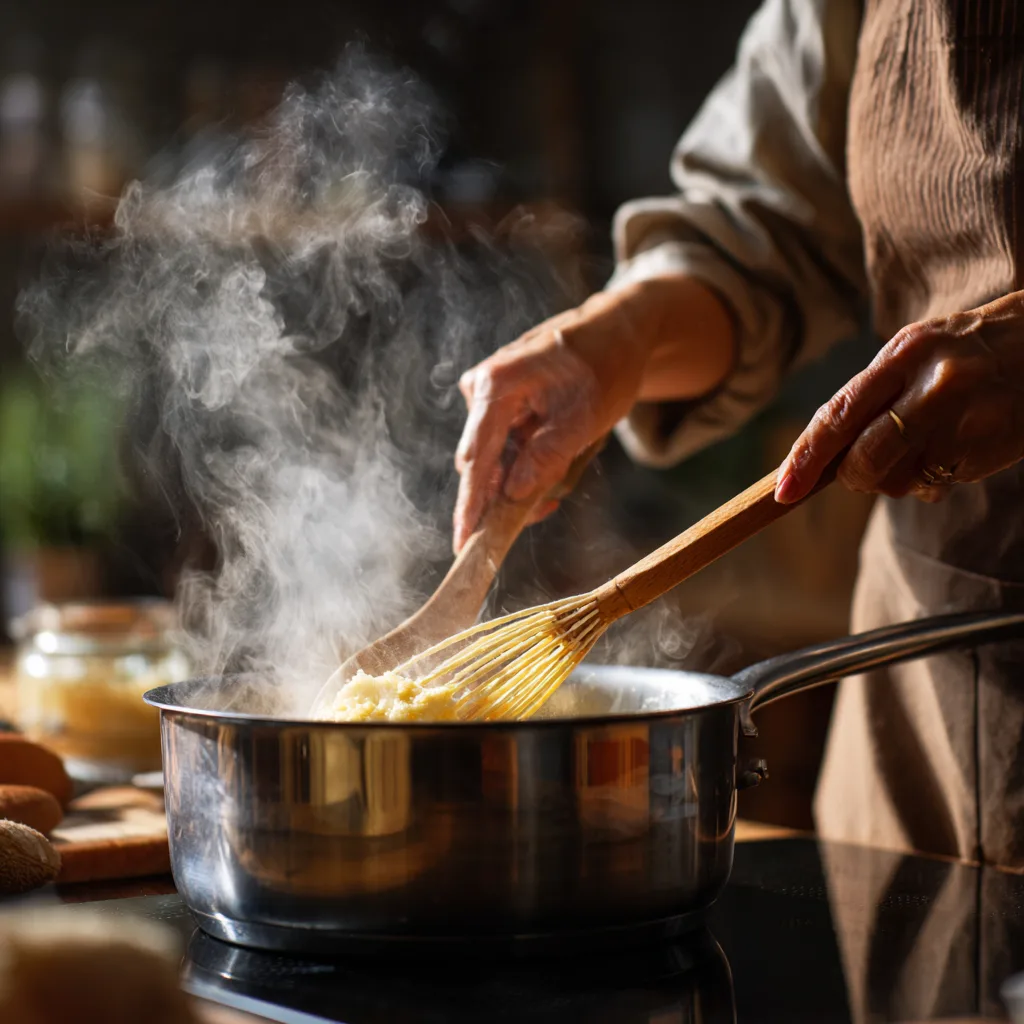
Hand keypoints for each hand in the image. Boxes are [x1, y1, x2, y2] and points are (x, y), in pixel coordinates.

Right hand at [453, 287, 650, 553]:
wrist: (619, 331)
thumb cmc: (605, 367)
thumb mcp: (584, 418)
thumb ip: (547, 457)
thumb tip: (512, 495)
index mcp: (496, 386)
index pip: (476, 458)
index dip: (470, 504)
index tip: (462, 541)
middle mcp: (481, 387)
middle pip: (481, 462)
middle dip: (508, 492)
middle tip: (549, 507)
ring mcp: (488, 393)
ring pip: (497, 457)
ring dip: (527, 473)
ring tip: (570, 462)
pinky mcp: (500, 400)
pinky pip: (507, 444)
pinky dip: (530, 458)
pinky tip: (560, 453)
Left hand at [776, 291, 1023, 504]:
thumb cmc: (961, 354)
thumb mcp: (913, 354)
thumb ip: (869, 397)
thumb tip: (814, 457)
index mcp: (903, 353)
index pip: (839, 413)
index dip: (806, 457)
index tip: (784, 490)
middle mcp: (934, 384)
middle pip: (866, 459)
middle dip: (854, 477)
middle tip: (863, 472)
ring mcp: (965, 419)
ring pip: (899, 480)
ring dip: (896, 480)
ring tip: (922, 446)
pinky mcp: (987, 447)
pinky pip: (935, 484)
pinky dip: (930, 480)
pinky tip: (953, 449)